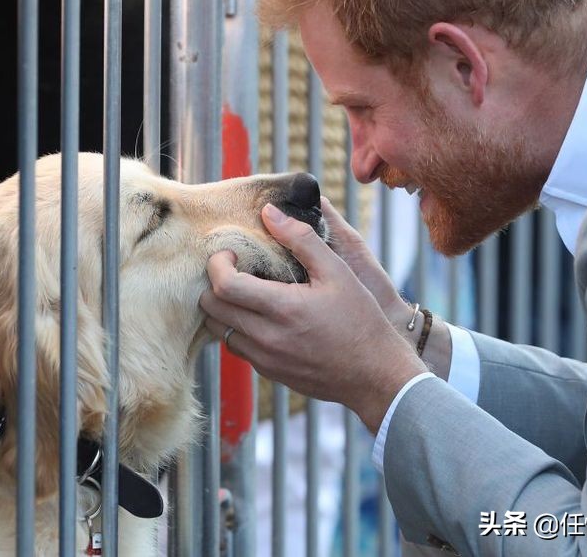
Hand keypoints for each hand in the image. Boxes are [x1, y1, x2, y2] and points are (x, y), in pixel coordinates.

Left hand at [200, 203, 427, 432]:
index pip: (223, 285)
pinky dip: (238, 328)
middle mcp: (266, 337)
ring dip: (223, 308)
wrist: (375, 375)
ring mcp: (265, 359)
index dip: (218, 264)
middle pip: (211, 308)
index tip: (231, 254)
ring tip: (244, 292)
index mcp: (282, 308)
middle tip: (234, 270)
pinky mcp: (269, 372)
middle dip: (214, 284)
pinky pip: (237, 348)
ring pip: (219, 331)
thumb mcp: (337, 271)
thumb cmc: (360, 320)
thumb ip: (301, 239)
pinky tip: (260, 316)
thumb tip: (269, 212)